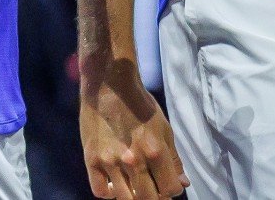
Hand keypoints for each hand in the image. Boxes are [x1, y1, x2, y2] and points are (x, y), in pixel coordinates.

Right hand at [80, 59, 187, 199]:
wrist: (109, 85)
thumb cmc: (139, 105)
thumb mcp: (163, 128)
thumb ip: (173, 159)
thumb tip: (182, 183)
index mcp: (155, 150)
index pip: (171, 188)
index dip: (173, 189)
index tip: (169, 184)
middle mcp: (133, 159)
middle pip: (148, 198)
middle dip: (156, 197)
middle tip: (154, 189)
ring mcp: (110, 161)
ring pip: (125, 198)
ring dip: (134, 197)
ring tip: (136, 186)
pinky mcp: (91, 160)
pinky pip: (99, 191)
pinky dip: (109, 194)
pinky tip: (115, 185)